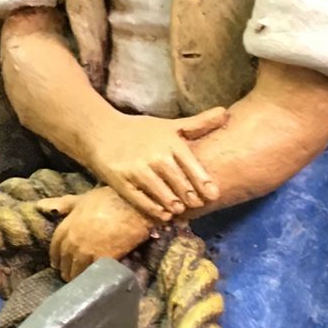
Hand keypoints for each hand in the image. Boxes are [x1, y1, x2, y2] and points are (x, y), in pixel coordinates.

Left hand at [49, 186, 153, 280]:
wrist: (134, 206)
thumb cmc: (110, 199)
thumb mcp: (83, 199)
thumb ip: (63, 204)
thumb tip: (40, 205)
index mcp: (67, 225)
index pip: (55, 247)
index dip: (56, 257)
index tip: (58, 264)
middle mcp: (73, 240)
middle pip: (64, 261)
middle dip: (66, 269)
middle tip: (70, 275)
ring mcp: (87, 251)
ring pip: (76, 271)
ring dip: (77, 278)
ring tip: (81, 282)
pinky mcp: (102, 259)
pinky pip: (92, 273)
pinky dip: (92, 279)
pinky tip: (94, 282)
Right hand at [87, 109, 227, 220]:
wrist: (102, 133)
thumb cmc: (141, 131)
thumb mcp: (170, 126)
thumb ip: (199, 123)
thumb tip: (225, 113)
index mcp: (171, 143)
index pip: (194, 167)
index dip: (205, 185)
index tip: (213, 196)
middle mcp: (156, 157)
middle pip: (181, 185)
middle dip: (192, 198)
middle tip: (198, 205)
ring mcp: (138, 170)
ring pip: (164, 196)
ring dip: (175, 206)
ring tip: (181, 209)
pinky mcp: (122, 182)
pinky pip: (143, 202)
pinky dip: (156, 211)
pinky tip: (165, 214)